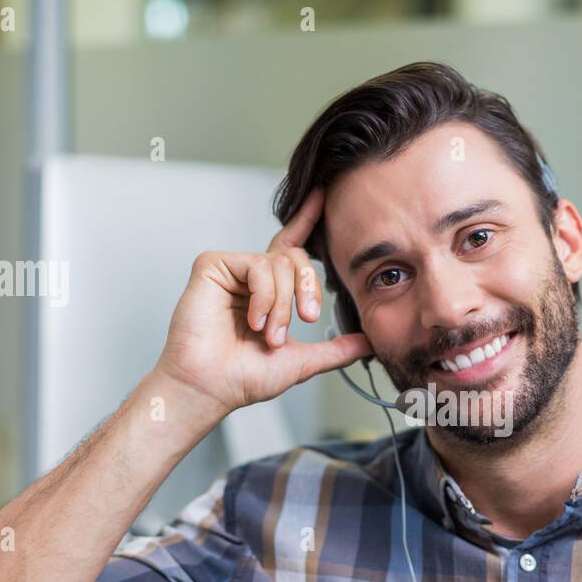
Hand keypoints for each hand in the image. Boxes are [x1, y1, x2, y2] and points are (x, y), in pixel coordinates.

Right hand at [152, 186, 371, 415]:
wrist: (212, 387)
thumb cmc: (244, 377)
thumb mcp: (303, 361)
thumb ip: (337, 349)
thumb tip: (370, 344)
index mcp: (270, 291)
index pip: (292, 247)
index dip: (308, 219)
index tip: (325, 194)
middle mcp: (251, 275)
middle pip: (296, 257)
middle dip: (307, 290)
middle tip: (306, 320)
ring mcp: (231, 269)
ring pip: (280, 265)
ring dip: (282, 305)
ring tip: (268, 334)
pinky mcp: (213, 265)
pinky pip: (257, 265)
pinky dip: (263, 297)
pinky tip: (252, 320)